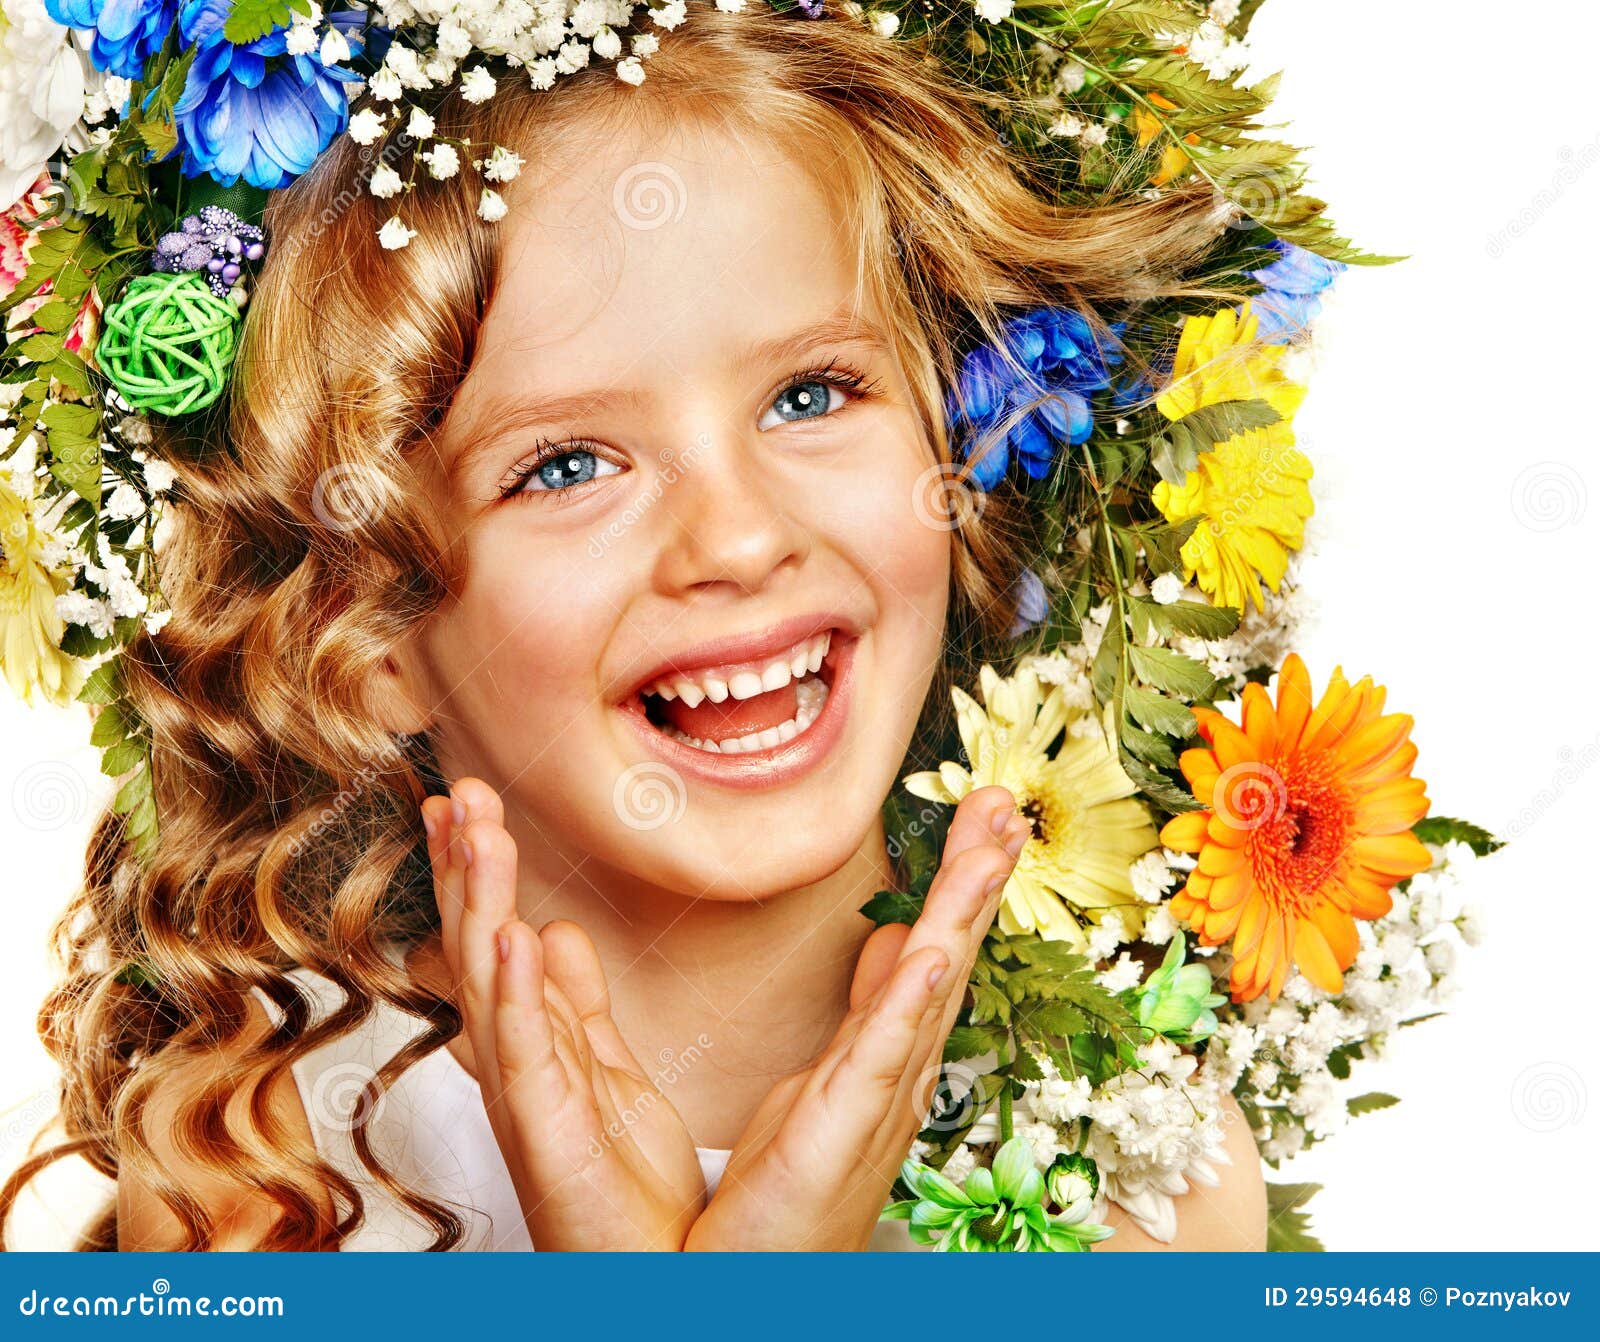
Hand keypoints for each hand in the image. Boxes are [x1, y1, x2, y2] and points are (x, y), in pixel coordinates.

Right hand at [421, 778, 705, 1250]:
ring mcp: (522, 1096)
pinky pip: (526, 1053)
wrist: (645, 1271)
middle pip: (479, 945)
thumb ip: (577, 1001)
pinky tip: (514, 932)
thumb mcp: (603, 1070)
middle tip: (461, 790)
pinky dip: (517, 992)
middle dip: (468, 866)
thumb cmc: (622, 1183)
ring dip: (482, 902)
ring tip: (477, 830)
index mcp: (531, 1041)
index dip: (475, 870)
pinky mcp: (544, 1132)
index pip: (494, 935)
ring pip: (490, 983)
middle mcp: (514, 1063)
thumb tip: (555, 930)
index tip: (466, 801)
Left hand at [683, 785, 1027, 1250]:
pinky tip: (926, 952)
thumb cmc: (793, 1186)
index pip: (934, 945)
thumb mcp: (829, 1073)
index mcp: (890, 1044)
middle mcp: (900, 1066)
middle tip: (1003, 804)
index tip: (984, 815)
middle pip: (948, 953)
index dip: (961, 879)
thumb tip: (887, 941)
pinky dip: (910, 1001)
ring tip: (989, 848)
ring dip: (960, 915)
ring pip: (930, 988)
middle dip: (977, 877)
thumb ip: (864, 1007)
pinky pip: (884, 1054)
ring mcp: (881, 1095)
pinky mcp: (847, 1124)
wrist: (759, 1276)